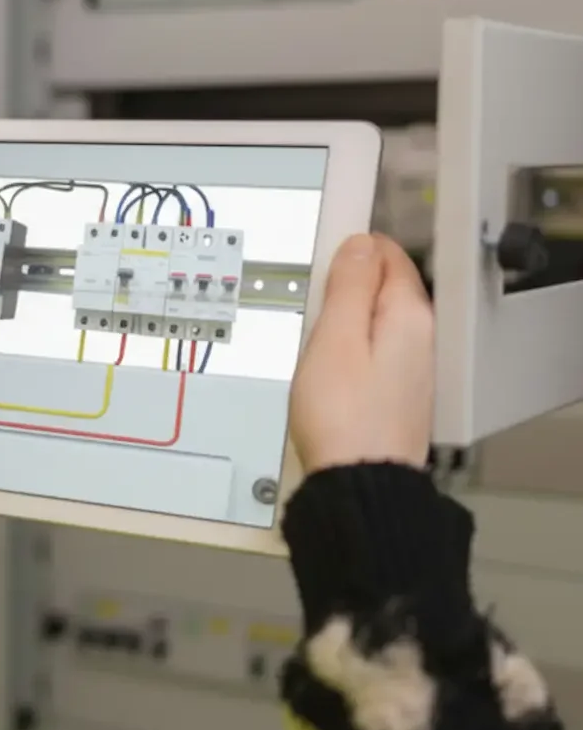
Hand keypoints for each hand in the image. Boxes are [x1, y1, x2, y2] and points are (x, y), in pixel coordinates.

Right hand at [290, 233, 433, 473]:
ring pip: (374, 320)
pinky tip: (325, 370)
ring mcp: (409, 367)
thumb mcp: (334, 339)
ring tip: (312, 341)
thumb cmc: (344, 419)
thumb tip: (358, 244)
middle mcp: (418, 338)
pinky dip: (347, 350)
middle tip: (310, 305)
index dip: (349, 247)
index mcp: (407, 316)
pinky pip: (371, 351)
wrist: (358, 484)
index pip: (386, 253)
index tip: (320, 255)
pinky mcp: (395, 391)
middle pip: (382, 286)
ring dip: (343, 320)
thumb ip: (348, 286)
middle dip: (345, 286)